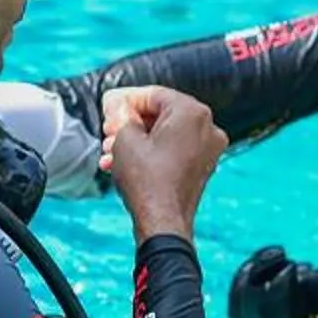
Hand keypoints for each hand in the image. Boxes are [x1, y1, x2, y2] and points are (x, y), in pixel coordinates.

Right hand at [102, 86, 226, 239]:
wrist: (162, 223)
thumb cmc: (146, 181)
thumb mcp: (124, 139)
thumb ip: (122, 114)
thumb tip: (120, 106)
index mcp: (192, 112)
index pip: (153, 94)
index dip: (125, 99)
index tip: (108, 106)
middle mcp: (207, 126)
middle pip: (161, 113)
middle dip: (130, 122)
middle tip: (108, 130)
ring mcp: (209, 149)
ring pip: (166, 133)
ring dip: (137, 139)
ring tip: (110, 152)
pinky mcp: (203, 167)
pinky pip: (174, 150)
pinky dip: (152, 152)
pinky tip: (125, 163)